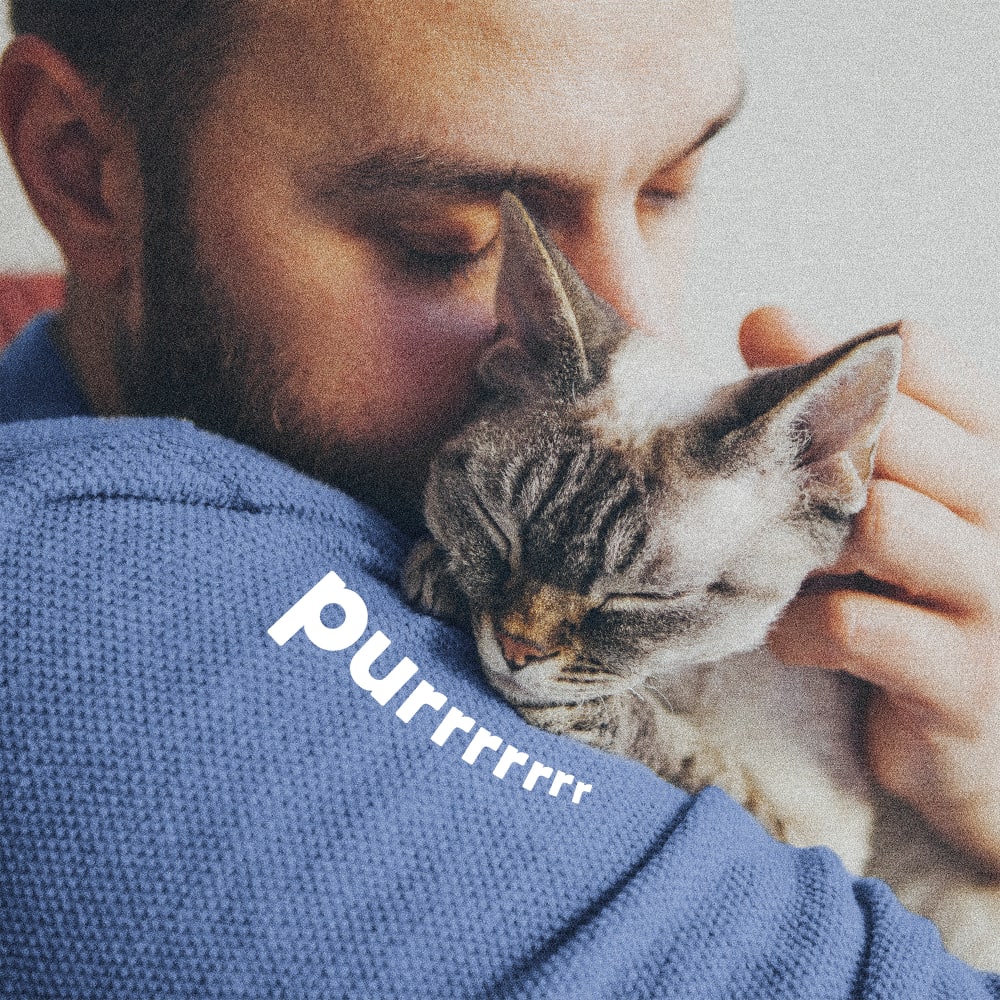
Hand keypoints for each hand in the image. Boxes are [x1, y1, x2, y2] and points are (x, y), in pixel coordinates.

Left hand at [740, 307, 999, 874]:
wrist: (989, 748)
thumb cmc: (914, 600)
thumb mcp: (888, 496)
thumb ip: (841, 415)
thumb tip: (762, 317)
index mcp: (989, 453)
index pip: (922, 352)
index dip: (836, 357)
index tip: (769, 381)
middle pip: (895, 428)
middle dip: (811, 454)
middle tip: (768, 496)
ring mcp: (998, 598)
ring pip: (882, 522)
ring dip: (805, 546)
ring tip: (786, 570)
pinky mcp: (965, 683)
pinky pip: (856, 626)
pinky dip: (800, 628)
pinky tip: (793, 637)